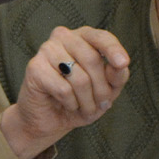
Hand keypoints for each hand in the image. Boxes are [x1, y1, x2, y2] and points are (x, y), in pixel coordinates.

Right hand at [0, 26, 130, 158]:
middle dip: (101, 90)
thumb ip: (117, 75)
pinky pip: (64, 89)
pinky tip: (66, 104)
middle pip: (92, 60)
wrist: (50, 121)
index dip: (114, 50)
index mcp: (83, 37)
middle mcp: (63, 37)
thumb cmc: (80, 100)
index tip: (123, 63)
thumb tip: (121, 64)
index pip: (101, 37)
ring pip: (79, 78)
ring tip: (84, 108)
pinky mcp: (35, 67)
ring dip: (87, 101)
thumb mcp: (107, 89)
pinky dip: (70, 103)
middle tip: (101, 105)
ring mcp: (47, 49)